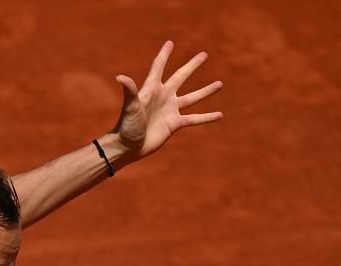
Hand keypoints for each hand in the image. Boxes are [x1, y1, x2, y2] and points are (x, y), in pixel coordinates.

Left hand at [114, 41, 222, 161]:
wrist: (129, 146)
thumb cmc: (127, 125)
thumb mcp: (130, 107)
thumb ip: (130, 91)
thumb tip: (120, 77)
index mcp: (152, 89)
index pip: (159, 67)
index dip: (164, 55)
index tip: (170, 43)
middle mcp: (163, 96)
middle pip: (181, 77)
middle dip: (192, 66)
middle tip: (204, 54)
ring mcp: (170, 109)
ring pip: (192, 97)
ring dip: (206, 91)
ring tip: (220, 83)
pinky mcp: (174, 123)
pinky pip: (194, 119)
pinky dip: (206, 117)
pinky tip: (219, 115)